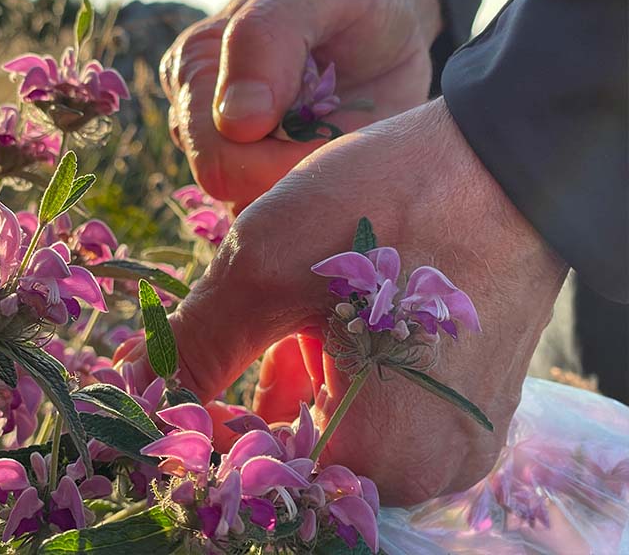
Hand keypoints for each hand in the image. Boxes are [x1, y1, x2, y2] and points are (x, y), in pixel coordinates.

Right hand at [161, 0, 441, 208]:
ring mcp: (236, 153)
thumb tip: (236, 122)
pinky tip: (346, 160)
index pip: (219, 158)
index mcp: (197, 70)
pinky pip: (287, 214)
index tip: (338, 135)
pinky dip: (323, 198)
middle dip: (298, 177)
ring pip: (261, 211)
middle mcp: (203, 119)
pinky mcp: (270, 174)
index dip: (282, 163)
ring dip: (312, 188)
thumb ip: (268, 38)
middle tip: (348, 137)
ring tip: (347, 140)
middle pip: (237, 193)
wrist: (389, 7)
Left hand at [164, 98, 567, 504]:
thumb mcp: (265, 267)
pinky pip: (379, 413)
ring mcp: (453, 439)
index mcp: (382, 458)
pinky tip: (314, 334)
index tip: (172, 380)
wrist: (506, 162)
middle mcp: (428, 471)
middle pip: (296, 460)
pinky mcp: (461, 404)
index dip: (198, 432)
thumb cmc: (392, 204)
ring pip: (335, 432)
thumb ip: (192, 346)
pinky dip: (335, 379)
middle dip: (242, 408)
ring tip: (280, 325)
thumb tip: (134, 388)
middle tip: (219, 345)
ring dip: (288, 387)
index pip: (255, 479)